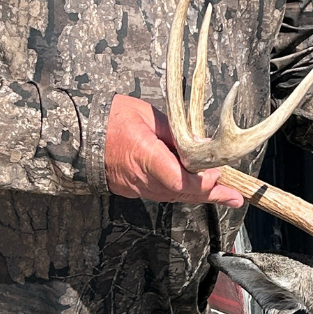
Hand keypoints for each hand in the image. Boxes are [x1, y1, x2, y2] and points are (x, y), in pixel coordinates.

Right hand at [105, 94, 244, 206]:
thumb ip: (175, 133)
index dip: (201, 181)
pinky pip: (162, 194)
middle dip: (210, 195)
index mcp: (144, 155)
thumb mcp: (147, 115)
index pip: (178, 178)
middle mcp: (141, 177)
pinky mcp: (132, 189)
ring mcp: (135, 187)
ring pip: (173, 196)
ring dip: (199, 196)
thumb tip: (201, 144)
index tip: (217, 173)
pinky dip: (182, 192)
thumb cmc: (111, 118)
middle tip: (235, 198)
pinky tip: (197, 190)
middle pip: (181, 192)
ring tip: (225, 196)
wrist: (77, 135)